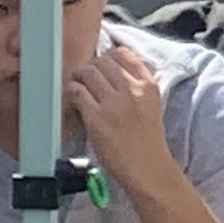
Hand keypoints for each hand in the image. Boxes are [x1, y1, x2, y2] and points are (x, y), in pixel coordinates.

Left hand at [66, 38, 173, 190]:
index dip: (108, 57)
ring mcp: (114, 103)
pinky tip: (75, 100)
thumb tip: (114, 72)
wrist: (148, 168)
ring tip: (79, 86)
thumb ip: (136, 86)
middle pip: (102, 61)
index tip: (102, 65)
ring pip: (88, 73)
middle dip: (91, 67)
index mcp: (149, 86)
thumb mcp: (151, 105)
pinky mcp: (96, 117)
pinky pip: (77, 92)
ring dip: (79, 77)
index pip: (123, 54)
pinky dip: (72, 92)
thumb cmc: (148, 141)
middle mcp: (132, 90)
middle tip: (87, 78)